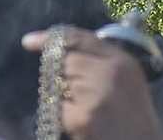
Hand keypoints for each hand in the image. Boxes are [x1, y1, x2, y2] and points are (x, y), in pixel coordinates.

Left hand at [21, 27, 162, 139]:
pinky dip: (66, 117)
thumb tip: (60, 49)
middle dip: (63, 74)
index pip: (79, 38)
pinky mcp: (83, 116)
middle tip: (81, 94)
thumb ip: (101, 60)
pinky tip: (86, 124)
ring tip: (92, 110)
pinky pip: (59, 109)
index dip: (50, 38)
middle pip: (66, 61)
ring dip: (66, 97)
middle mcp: (110, 72)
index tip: (29, 41)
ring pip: (60, 84)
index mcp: (123, 61)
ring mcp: (95, 94)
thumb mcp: (126, 79)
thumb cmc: (134, 115)